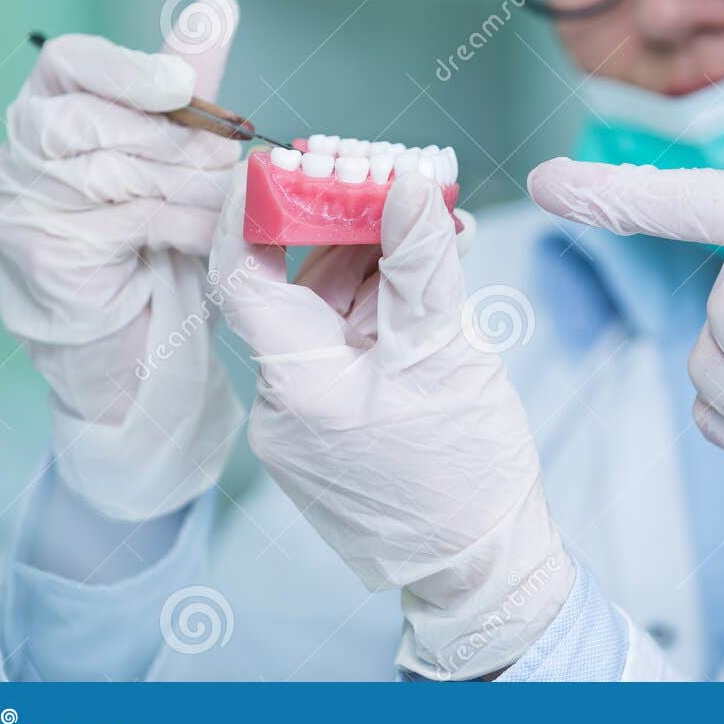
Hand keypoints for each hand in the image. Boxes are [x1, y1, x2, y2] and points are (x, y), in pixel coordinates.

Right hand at [0, 0, 245, 520]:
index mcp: (52, 105)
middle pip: (91, 119)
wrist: (131, 333)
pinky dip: (183, 225)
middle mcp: (21, 149)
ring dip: (190, 187)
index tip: (180, 84)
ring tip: (228, 202)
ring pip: (117, 172)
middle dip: (175, 142)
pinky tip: (210, 235)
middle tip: (228, 161)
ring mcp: (21, 203)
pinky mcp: (41, 251)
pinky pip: (127, 221)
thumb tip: (218, 6)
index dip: (126, 68)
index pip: (68, 61)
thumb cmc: (151, 232)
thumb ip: (189, 82)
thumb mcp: (176, 148)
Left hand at [211, 168, 573, 679]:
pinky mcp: (332, 427)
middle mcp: (282, 403)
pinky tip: (426, 277)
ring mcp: (305, 419)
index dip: (254, 207)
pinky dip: (381, 308)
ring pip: (326, 314)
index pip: (240, 272)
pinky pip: (345, 348)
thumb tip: (405, 182)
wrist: (483, 565)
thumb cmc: (464, 472)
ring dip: (374, 264)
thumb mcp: (446, 350)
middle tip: (391, 178)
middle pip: (294, 285)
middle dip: (344, 226)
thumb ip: (421, 261)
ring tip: (434, 224)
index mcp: (296, 385)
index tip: (283, 158)